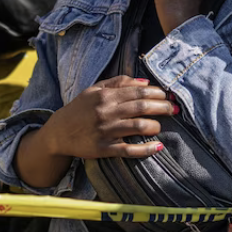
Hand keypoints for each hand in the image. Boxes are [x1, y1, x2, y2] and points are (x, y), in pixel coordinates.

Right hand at [16, 75, 175, 188]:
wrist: (58, 133)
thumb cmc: (79, 109)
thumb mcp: (94, 90)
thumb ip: (118, 83)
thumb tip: (144, 82)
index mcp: (105, 96)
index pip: (138, 92)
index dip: (157, 93)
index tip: (168, 96)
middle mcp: (106, 112)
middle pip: (142, 107)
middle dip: (162, 108)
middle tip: (174, 109)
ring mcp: (106, 131)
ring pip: (138, 127)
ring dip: (155, 126)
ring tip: (160, 126)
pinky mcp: (104, 149)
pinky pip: (129, 150)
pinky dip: (146, 149)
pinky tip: (157, 147)